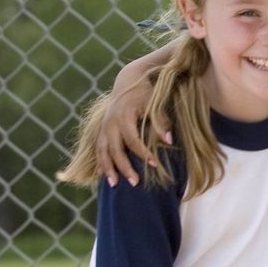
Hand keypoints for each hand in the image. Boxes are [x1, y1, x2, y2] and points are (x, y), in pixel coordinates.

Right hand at [96, 60, 170, 186]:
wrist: (129, 81)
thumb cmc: (146, 93)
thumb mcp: (154, 104)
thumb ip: (161, 122)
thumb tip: (170, 141)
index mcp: (123, 116)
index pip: (132, 140)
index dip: (143, 153)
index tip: (155, 165)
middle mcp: (110, 123)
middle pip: (114, 150)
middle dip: (124, 167)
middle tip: (135, 183)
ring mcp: (103, 127)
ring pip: (101, 151)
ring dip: (107, 169)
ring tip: (114, 185)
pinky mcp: (101, 129)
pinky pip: (97, 149)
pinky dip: (100, 162)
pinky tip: (102, 176)